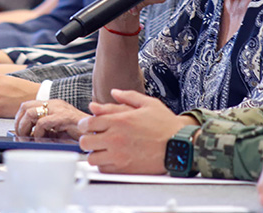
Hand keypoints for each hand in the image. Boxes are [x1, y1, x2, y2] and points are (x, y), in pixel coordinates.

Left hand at [14, 98, 88, 140]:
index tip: (18, 130)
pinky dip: (38, 133)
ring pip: (31, 112)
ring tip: (29, 137)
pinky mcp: (64, 117)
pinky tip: (42, 139)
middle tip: (21, 135)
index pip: (28, 105)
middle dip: (19, 123)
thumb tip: (30, 136)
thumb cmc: (81, 133)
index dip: (19, 118)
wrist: (99, 131)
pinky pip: (43, 122)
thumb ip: (46, 129)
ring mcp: (59, 109)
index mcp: (54, 105)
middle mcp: (55, 104)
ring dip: (25, 127)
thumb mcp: (59, 129)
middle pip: (25, 107)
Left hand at [77, 89, 195, 173]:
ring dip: (95, 153)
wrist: (179, 145)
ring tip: (102, 150)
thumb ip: (128, 96)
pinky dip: (104, 165)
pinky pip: (104, 170)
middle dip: (87, 139)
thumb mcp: (148, 103)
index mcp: (119, 121)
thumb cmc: (165, 124)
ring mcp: (119, 155)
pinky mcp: (124, 169)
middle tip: (94, 138)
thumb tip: (114, 92)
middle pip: (85, 142)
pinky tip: (111, 159)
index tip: (87, 126)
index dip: (84, 124)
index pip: (88, 123)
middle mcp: (116, 138)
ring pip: (92, 158)